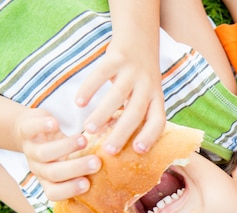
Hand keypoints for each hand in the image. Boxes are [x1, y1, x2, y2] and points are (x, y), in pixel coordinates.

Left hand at [16, 109, 101, 200]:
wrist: (31, 128)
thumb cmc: (61, 148)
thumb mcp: (74, 160)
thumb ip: (92, 166)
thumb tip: (126, 169)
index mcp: (49, 180)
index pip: (54, 193)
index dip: (68, 190)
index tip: (87, 184)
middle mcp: (39, 168)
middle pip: (53, 174)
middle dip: (75, 169)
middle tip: (96, 162)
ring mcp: (30, 150)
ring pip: (43, 154)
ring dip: (65, 147)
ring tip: (84, 140)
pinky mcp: (25, 131)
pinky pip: (29, 131)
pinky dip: (42, 127)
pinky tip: (56, 123)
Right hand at [75, 39, 164, 154]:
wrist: (139, 38)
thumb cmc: (140, 77)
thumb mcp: (147, 94)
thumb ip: (136, 113)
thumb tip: (117, 143)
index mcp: (157, 98)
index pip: (158, 120)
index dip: (151, 136)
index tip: (139, 151)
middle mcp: (148, 85)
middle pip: (136, 112)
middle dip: (122, 133)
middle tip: (108, 150)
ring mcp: (133, 71)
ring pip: (118, 95)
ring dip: (102, 113)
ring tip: (88, 129)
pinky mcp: (117, 57)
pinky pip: (101, 74)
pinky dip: (89, 88)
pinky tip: (78, 103)